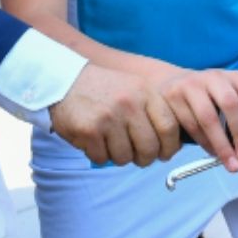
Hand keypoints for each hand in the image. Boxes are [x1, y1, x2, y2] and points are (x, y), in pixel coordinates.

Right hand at [49, 63, 181, 166]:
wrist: (64, 79)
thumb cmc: (103, 89)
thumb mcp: (134, 88)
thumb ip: (154, 111)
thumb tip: (172, 144)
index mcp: (145, 92)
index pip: (169, 127)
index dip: (169, 147)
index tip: (163, 153)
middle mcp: (129, 104)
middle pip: (149, 148)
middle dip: (144, 158)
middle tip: (136, 155)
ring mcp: (108, 117)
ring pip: (125, 158)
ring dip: (118, 156)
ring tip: (110, 141)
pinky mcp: (89, 130)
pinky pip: (102, 158)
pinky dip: (98, 154)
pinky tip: (93, 139)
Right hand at [148, 66, 237, 172]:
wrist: (168, 81)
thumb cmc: (205, 94)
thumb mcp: (227, 94)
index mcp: (234, 77)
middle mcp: (213, 77)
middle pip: (231, 105)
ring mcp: (191, 85)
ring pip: (207, 118)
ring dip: (220, 145)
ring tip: (229, 162)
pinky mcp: (172, 96)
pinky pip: (188, 125)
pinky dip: (201, 142)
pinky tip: (210, 151)